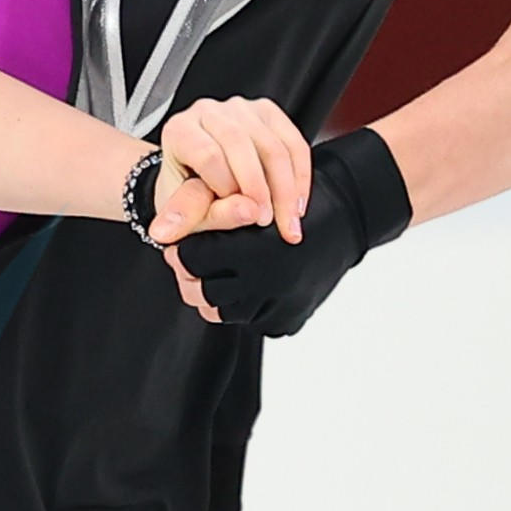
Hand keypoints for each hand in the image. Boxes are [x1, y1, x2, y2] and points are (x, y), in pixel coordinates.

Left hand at [145, 97, 307, 245]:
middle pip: (240, 144)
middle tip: (268, 221)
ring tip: (287, 220)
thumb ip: (211, 214)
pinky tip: (298, 202)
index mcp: (179, 132)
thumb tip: (247, 211)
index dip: (227, 187)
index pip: (208, 155)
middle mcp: (207, 113)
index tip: (241, 214)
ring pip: (272, 145)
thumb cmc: (189, 197)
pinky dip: (300, 175)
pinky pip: (293, 143)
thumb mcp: (191, 215)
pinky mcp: (267, 113)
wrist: (197, 183)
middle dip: (261, 189)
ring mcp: (239, 110)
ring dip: (286, 188)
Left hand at [164, 125, 415, 333]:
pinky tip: (255, 283)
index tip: (188, 241)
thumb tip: (159, 237)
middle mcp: (267, 282)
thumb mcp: (243, 190)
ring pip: (225, 312)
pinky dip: (250, 304)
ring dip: (221, 293)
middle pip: (202, 292)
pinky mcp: (290, 318)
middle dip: (198, 275)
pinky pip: (254, 320)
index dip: (185, 249)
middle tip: (204, 258)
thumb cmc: (291, 192)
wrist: (350, 209)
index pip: (189, 260)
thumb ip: (199, 208)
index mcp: (251, 248)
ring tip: (228, 271)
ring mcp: (280, 304)